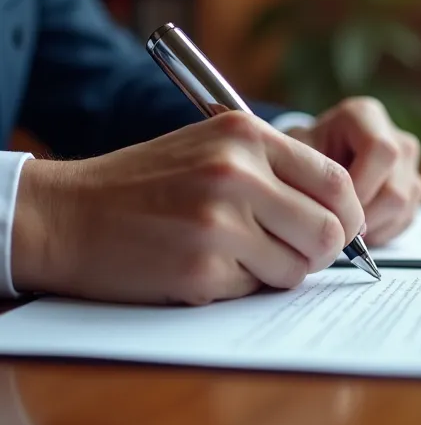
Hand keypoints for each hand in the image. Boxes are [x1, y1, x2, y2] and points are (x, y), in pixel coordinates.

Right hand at [11, 111, 364, 304]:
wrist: (66, 214)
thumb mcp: (213, 148)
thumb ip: (277, 170)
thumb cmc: (147, 184)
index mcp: (247, 136)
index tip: (341, 230)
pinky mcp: (200, 269)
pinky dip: (237, 285)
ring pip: (297, 267)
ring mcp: (219, 223)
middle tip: (296, 253)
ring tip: (237, 254)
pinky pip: (253, 288)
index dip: (349, 215)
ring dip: (277, 271)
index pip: (338, 183)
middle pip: (329, 232)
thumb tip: (347, 214)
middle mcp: (238, 174)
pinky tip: (202, 265)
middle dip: (320, 251)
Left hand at [285, 97, 420, 245]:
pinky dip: (378, 231)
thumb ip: (309, 175)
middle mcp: (397, 138)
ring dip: (369, 227)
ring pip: (402, 208)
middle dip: (362, 216)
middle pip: (394, 190)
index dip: (360, 185)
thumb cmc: (302, 154)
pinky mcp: (415, 189)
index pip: (381, 151)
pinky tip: (355, 225)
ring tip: (340, 226)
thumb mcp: (294, 154)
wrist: (315, 158)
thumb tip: (333, 216)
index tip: (332, 204)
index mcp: (366, 116)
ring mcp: (411, 165)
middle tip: (332, 225)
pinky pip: (404, 220)